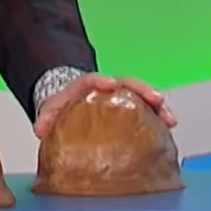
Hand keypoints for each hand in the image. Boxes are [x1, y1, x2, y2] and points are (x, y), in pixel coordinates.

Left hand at [34, 73, 176, 137]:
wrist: (73, 105)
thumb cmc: (65, 107)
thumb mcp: (53, 110)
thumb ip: (46, 118)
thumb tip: (40, 130)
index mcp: (87, 86)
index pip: (94, 79)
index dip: (102, 80)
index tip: (111, 84)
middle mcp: (109, 88)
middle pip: (127, 83)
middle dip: (142, 90)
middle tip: (155, 99)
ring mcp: (123, 97)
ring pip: (142, 96)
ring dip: (158, 106)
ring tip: (169, 119)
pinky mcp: (132, 109)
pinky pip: (148, 110)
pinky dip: (159, 117)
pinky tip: (169, 127)